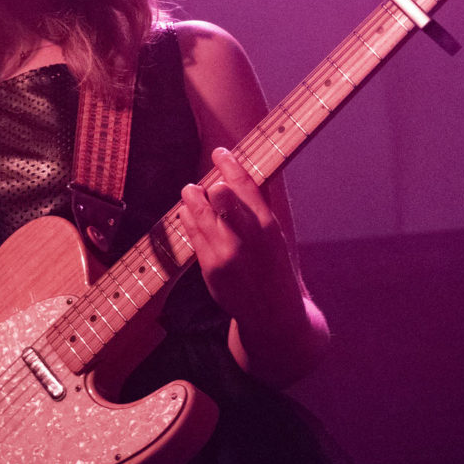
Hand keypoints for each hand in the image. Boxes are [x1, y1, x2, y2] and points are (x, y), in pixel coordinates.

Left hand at [179, 147, 299, 321]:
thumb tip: (246, 170)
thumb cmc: (273, 266)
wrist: (272, 312)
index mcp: (268, 226)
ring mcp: (226, 254)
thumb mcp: (276, 235)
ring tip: (191, 191)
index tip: (220, 152)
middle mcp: (247, 238)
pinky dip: (187, 217)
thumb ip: (261, 204)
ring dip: (192, 197)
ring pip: (199, 212)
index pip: (245, 185)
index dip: (229, 164)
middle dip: (210, 184)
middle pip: (220, 196)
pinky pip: (191, 233)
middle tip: (208, 183)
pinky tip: (188, 212)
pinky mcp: (209, 268)